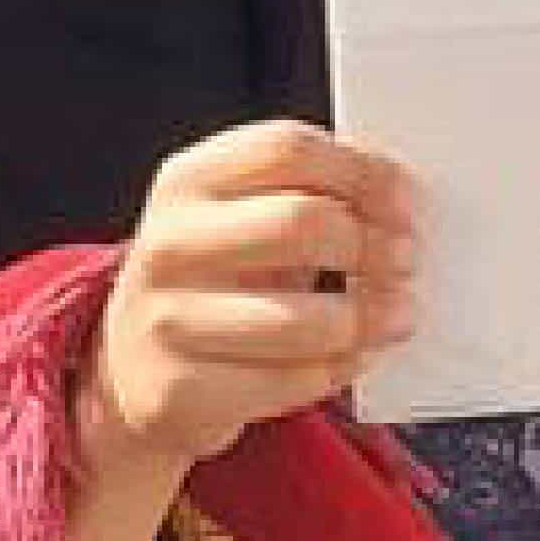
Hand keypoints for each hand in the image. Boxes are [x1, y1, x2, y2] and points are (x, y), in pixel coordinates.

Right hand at [91, 122, 417, 478]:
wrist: (133, 370)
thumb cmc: (213, 281)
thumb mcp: (239, 217)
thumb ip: (308, 194)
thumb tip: (400, 197)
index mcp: (188, 180)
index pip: (288, 149)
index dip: (363, 172)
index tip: (406, 203)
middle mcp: (170, 244)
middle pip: (302, 223)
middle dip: (374, 245)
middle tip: (406, 261)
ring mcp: (170, 321)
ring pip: (309, 319)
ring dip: (373, 318)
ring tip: (396, 315)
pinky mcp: (185, 391)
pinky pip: (296, 381)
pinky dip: (342, 368)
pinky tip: (351, 356)